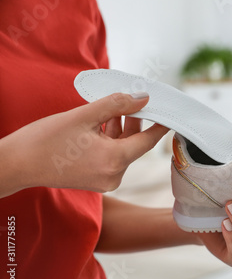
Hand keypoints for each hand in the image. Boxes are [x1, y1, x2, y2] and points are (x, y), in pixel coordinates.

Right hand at [0, 93, 167, 196]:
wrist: (16, 165)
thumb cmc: (45, 141)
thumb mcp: (83, 116)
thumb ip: (116, 104)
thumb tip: (143, 98)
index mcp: (114, 161)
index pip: (148, 141)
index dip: (160, 124)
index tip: (169, 112)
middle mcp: (114, 176)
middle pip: (134, 144)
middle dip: (134, 121)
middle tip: (132, 99)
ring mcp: (105, 180)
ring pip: (122, 149)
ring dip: (120, 129)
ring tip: (113, 107)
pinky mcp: (96, 180)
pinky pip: (111, 157)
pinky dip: (110, 140)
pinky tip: (103, 122)